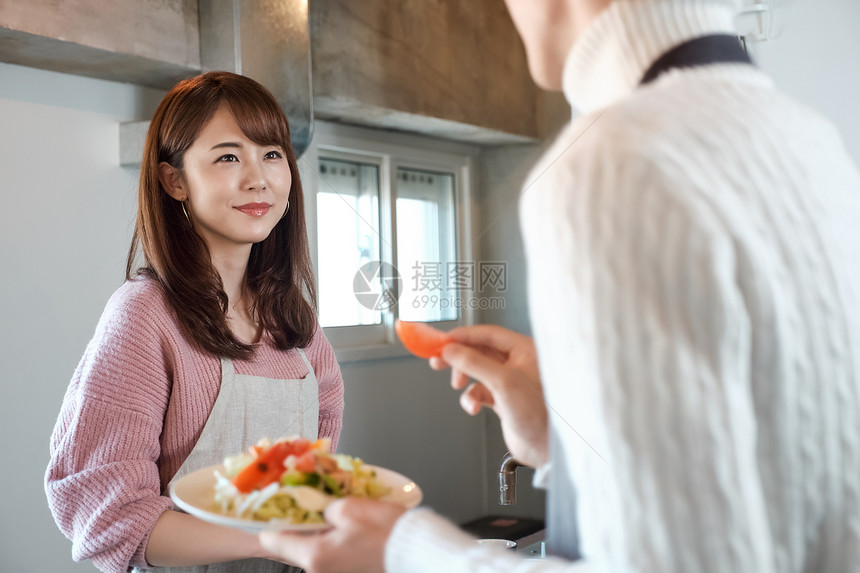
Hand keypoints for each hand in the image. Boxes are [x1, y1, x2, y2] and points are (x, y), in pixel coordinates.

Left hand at [258, 498, 406, 571]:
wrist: (417, 553)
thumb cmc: (387, 534)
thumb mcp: (351, 507)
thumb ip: (324, 507)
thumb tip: (321, 510)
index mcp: (315, 556)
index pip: (272, 540)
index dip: (269, 519)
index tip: (269, 506)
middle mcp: (320, 571)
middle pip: (295, 543)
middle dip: (302, 521)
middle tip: (310, 501)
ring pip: (315, 547)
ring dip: (322, 530)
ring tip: (337, 512)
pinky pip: (332, 554)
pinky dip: (336, 539)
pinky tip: (351, 527)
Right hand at [429, 325, 547, 468]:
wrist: (548, 448)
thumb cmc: (539, 414)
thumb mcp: (502, 382)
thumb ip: (474, 362)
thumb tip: (451, 350)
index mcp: (524, 349)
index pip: (487, 334)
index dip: (462, 336)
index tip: (440, 342)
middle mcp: (519, 362)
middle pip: (479, 350)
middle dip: (459, 358)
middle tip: (438, 360)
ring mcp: (511, 381)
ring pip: (477, 371)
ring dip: (464, 380)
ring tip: (457, 385)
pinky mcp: (504, 399)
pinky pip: (480, 391)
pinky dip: (471, 398)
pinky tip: (473, 407)